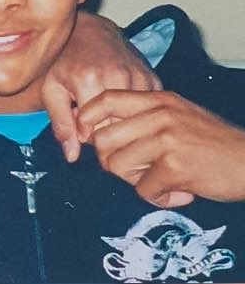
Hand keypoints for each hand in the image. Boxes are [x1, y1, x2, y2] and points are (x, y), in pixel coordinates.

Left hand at [42, 12, 160, 162]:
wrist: (87, 30)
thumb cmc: (65, 61)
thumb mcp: (52, 89)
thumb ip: (61, 122)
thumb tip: (72, 157)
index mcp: (89, 79)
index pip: (95, 132)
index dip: (87, 137)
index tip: (81, 128)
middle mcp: (118, 76)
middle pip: (120, 128)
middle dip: (106, 133)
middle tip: (94, 123)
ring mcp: (138, 75)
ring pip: (137, 121)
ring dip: (124, 124)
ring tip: (108, 115)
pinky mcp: (152, 77)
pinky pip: (149, 110)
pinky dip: (138, 115)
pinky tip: (124, 109)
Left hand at [78, 90, 244, 206]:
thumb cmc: (211, 140)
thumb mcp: (177, 113)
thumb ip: (143, 117)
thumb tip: (102, 133)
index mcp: (156, 99)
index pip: (105, 99)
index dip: (86, 118)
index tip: (85, 136)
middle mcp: (159, 115)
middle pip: (103, 139)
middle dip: (110, 161)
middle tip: (134, 170)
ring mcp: (166, 139)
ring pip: (118, 166)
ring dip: (135, 181)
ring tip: (159, 180)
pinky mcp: (175, 167)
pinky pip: (143, 190)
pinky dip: (158, 198)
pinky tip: (179, 191)